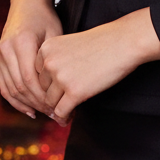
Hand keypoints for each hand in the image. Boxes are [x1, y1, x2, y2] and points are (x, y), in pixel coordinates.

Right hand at [0, 0, 63, 118]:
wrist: (26, 3)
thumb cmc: (45, 18)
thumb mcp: (55, 33)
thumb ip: (53, 59)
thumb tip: (61, 89)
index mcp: (22, 42)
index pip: (30, 79)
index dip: (42, 97)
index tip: (57, 107)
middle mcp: (7, 49)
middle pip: (20, 86)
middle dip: (37, 103)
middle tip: (53, 114)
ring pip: (10, 89)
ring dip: (26, 104)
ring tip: (44, 113)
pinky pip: (4, 85)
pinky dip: (15, 100)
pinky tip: (29, 109)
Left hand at [35, 8, 159, 124]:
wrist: (123, 42)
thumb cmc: (101, 42)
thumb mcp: (69, 46)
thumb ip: (55, 62)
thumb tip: (47, 90)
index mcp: (46, 48)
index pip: (36, 75)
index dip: (46, 85)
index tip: (55, 91)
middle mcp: (49, 63)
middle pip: (42, 90)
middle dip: (52, 98)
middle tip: (61, 103)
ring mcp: (61, 78)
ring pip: (50, 103)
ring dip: (58, 108)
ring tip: (66, 111)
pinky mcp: (74, 92)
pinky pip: (61, 112)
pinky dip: (64, 118)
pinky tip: (69, 118)